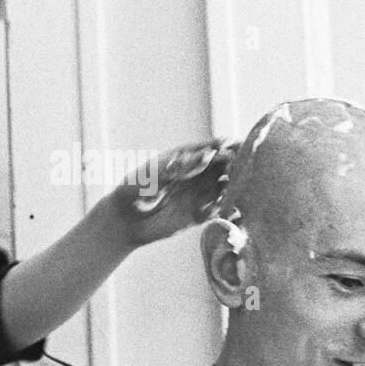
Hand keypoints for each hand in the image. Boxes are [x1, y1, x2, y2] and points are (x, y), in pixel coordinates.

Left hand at [108, 138, 238, 247]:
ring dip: (236, 186)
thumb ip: (179, 166)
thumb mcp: (153, 174)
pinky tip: (230, 208)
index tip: (235, 145)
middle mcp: (197, 174)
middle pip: (225, 165)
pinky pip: (220, 209)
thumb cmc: (133, 190)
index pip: (213, 147)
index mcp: (185, 158)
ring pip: (227, 186)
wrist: (122, 220)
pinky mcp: (200, 215)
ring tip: (238, 187)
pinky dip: (228, 208)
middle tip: (242, 166)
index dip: (227, 145)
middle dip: (237, 164)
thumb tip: (207, 156)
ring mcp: (200, 194)